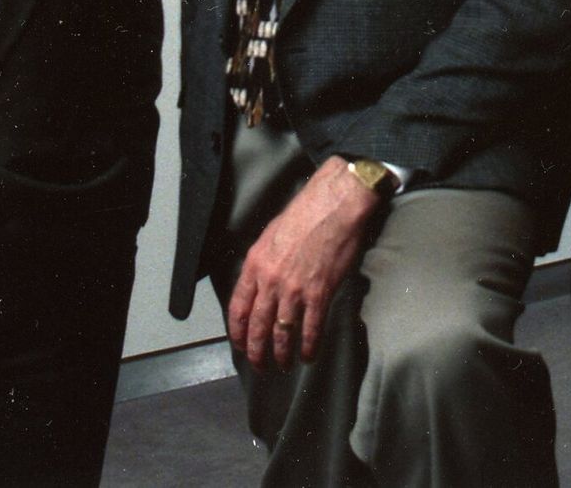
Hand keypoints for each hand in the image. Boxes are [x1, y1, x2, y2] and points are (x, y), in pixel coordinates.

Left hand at [227, 156, 381, 371]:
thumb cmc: (304, 213)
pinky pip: (311, 329)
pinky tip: (309, 356)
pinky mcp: (320, 293)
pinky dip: (309, 347)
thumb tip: (261, 284)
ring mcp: (295, 289)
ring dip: (281, 354)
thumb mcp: (270, 235)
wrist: (333, 205)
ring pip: (282, 333)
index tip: (239, 344)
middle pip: (258, 326)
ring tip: (283, 365)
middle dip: (256, 351)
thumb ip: (262, 263)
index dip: (237, 331)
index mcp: (255, 264)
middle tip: (259, 365)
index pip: (238, 307)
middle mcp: (271, 281)